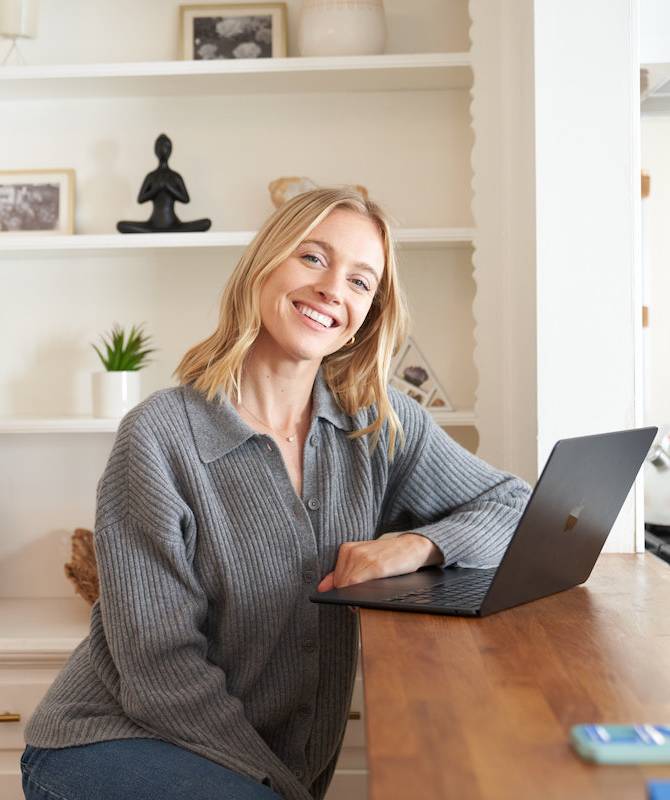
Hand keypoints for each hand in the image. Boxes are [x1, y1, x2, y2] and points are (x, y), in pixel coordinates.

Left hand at [316, 533, 442, 592]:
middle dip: (347, 596)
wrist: (411, 545)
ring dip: (353, 597)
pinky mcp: (376, 566)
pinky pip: (357, 585)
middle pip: (340, 584)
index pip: (334, 579)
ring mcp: (363, 558)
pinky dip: (359, 595)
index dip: (341, 592)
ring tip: (367, 596)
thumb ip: (342, 573)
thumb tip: (321, 588)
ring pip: (346, 586)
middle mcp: (352, 552)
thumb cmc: (387, 555)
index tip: (350, 597)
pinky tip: (368, 595)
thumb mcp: (363, 560)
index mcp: (347, 549)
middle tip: (359, 601)